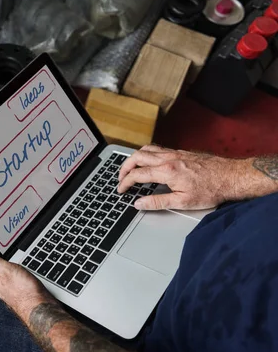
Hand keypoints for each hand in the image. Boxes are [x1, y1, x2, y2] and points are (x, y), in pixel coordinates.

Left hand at [0, 245, 54, 321]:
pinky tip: (21, 275)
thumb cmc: (24, 290)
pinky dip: (16, 276)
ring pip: (5, 277)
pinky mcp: (20, 294)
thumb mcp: (5, 269)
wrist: (38, 308)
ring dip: (6, 268)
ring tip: (9, 261)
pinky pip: (14, 282)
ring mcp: (10, 291)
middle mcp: (0, 287)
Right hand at [117, 145, 242, 210]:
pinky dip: (146, 154)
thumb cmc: (211, 190)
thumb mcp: (182, 202)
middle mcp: (168, 159)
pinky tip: (148, 162)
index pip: (137, 175)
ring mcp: (174, 153)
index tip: (121, 190)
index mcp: (166, 171)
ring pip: (146, 149)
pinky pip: (157, 148)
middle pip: (137, 157)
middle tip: (121, 178)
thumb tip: (139, 204)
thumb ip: (157, 202)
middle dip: (124, 167)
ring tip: (130, 168)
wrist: (231, 177)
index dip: (125, 183)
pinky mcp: (180, 152)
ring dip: (134, 158)